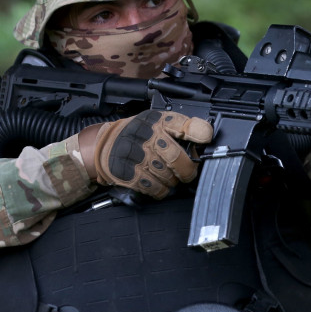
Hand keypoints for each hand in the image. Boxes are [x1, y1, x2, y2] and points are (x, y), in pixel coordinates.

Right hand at [79, 110, 212, 198]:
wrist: (104, 144)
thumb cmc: (137, 134)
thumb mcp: (156, 122)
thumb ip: (179, 130)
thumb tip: (204, 141)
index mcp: (159, 121)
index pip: (185, 125)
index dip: (200, 133)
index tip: (206, 139)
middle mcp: (148, 137)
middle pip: (177, 158)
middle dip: (187, 170)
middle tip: (188, 172)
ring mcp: (138, 156)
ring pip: (168, 176)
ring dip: (172, 181)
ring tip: (168, 175)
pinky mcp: (129, 174)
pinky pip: (155, 188)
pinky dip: (160, 190)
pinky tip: (158, 183)